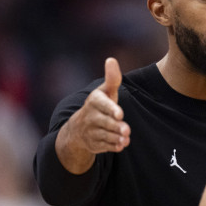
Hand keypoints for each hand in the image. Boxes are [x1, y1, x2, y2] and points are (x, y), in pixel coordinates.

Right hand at [57, 58, 130, 172]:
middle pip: (106, 122)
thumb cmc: (100, 105)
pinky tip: (121, 145)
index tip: (119, 114)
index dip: (111, 109)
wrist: (79, 128)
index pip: (103, 105)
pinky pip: (104, 146)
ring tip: (125, 138)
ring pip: (106, 135)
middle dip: (116, 126)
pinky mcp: (94, 144)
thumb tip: (111, 60)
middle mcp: (90, 116)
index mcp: (94, 101)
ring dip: (116, 137)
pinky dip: (113, 146)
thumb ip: (112, 79)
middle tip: (126, 129)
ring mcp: (91, 131)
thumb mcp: (105, 92)